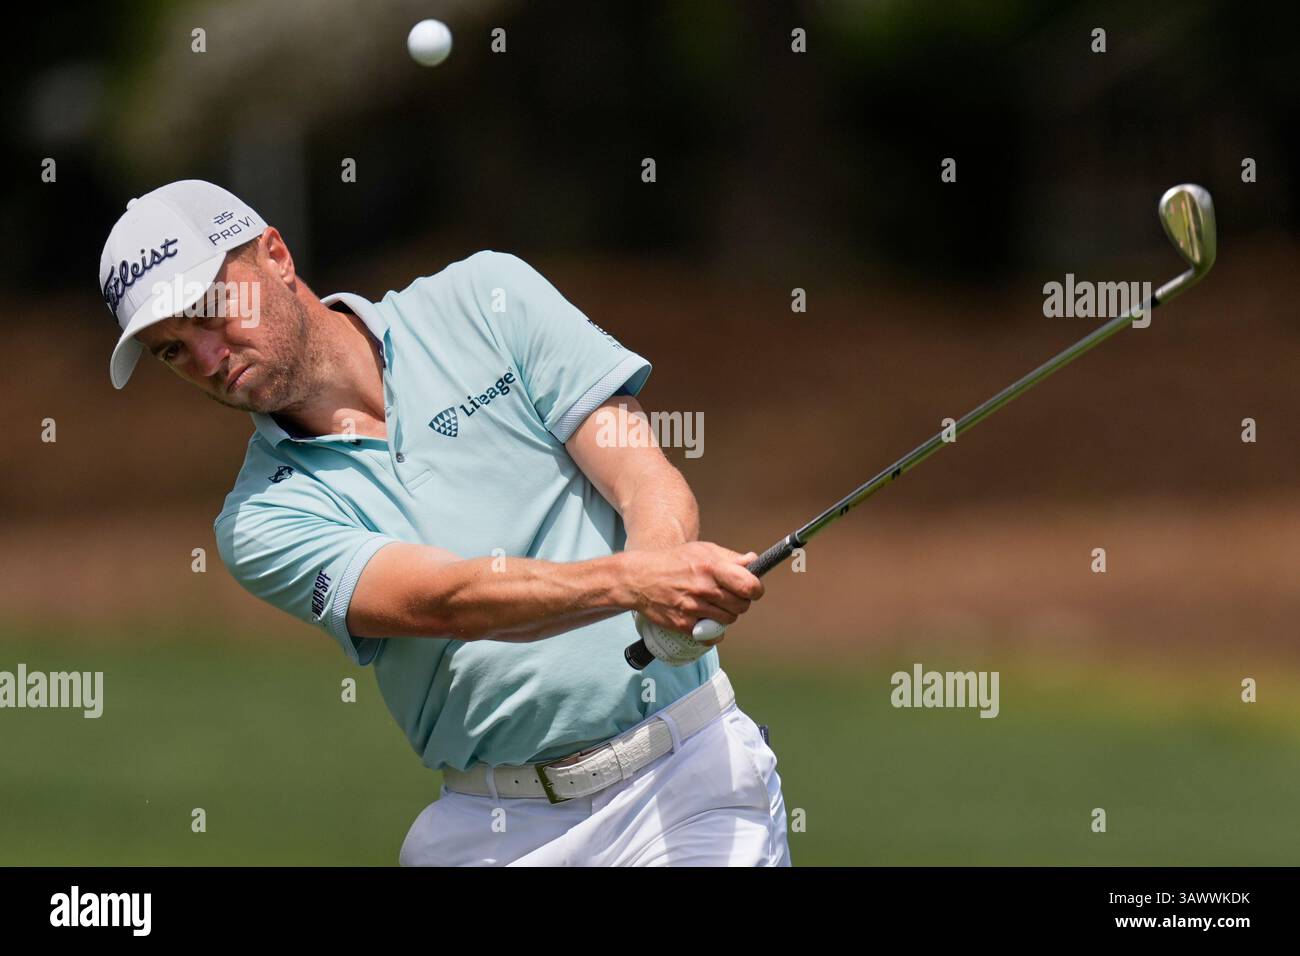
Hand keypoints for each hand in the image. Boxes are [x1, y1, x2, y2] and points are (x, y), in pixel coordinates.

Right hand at [622, 541, 764, 639]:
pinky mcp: (684, 624)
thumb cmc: (674, 562)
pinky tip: (705, 619)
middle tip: (729, 596)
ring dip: (725, 614)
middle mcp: (704, 588)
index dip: (755, 589)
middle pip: (742, 606)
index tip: (752, 589)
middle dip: (740, 602)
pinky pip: (711, 635)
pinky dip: (712, 631)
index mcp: (711, 567)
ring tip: (713, 605)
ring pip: (728, 620)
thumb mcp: (702, 550)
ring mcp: (693, 608)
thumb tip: (753, 562)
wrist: (640, 579)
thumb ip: (730, 558)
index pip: (749, 586)